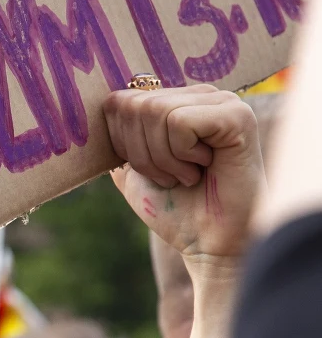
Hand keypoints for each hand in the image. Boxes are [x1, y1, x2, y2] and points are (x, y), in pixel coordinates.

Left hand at [104, 85, 262, 269]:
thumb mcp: (132, 173)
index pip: (120, 102)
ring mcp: (222, 101)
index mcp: (176, 103)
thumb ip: (118, 141)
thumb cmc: (175, 209)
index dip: (122, 143)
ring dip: (162, 158)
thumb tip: (101, 112)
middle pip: (136, 105)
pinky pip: (179, 122)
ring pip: (156, 111)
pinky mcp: (237, 115)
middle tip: (170, 178)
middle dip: (141, 154)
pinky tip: (203, 169)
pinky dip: (181, 155)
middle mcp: (200, 95)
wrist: (208, 242)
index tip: (150, 171)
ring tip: (187, 176)